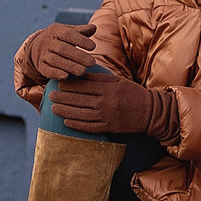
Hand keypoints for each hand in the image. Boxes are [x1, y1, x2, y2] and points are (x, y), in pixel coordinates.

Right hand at [24, 21, 97, 79]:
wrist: (38, 48)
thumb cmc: (60, 39)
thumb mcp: (68, 31)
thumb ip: (81, 31)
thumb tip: (94, 28)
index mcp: (55, 30)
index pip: (68, 34)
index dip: (81, 40)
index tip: (93, 46)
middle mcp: (47, 42)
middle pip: (63, 48)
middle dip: (78, 56)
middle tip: (92, 62)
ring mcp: (43, 54)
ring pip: (55, 60)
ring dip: (70, 66)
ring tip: (83, 71)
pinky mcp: (41, 66)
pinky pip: (47, 70)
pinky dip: (56, 73)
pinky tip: (66, 76)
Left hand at [51, 69, 174, 137]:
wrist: (149, 112)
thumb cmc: (132, 93)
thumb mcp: (118, 80)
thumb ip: (99, 77)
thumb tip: (81, 73)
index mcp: (108, 88)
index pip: (84, 86)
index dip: (69, 85)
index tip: (58, 83)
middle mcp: (106, 102)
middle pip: (80, 100)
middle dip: (63, 98)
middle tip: (51, 96)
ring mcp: (107, 116)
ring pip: (81, 114)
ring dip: (65, 112)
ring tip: (54, 109)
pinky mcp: (109, 128)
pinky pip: (89, 127)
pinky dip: (77, 125)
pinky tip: (66, 123)